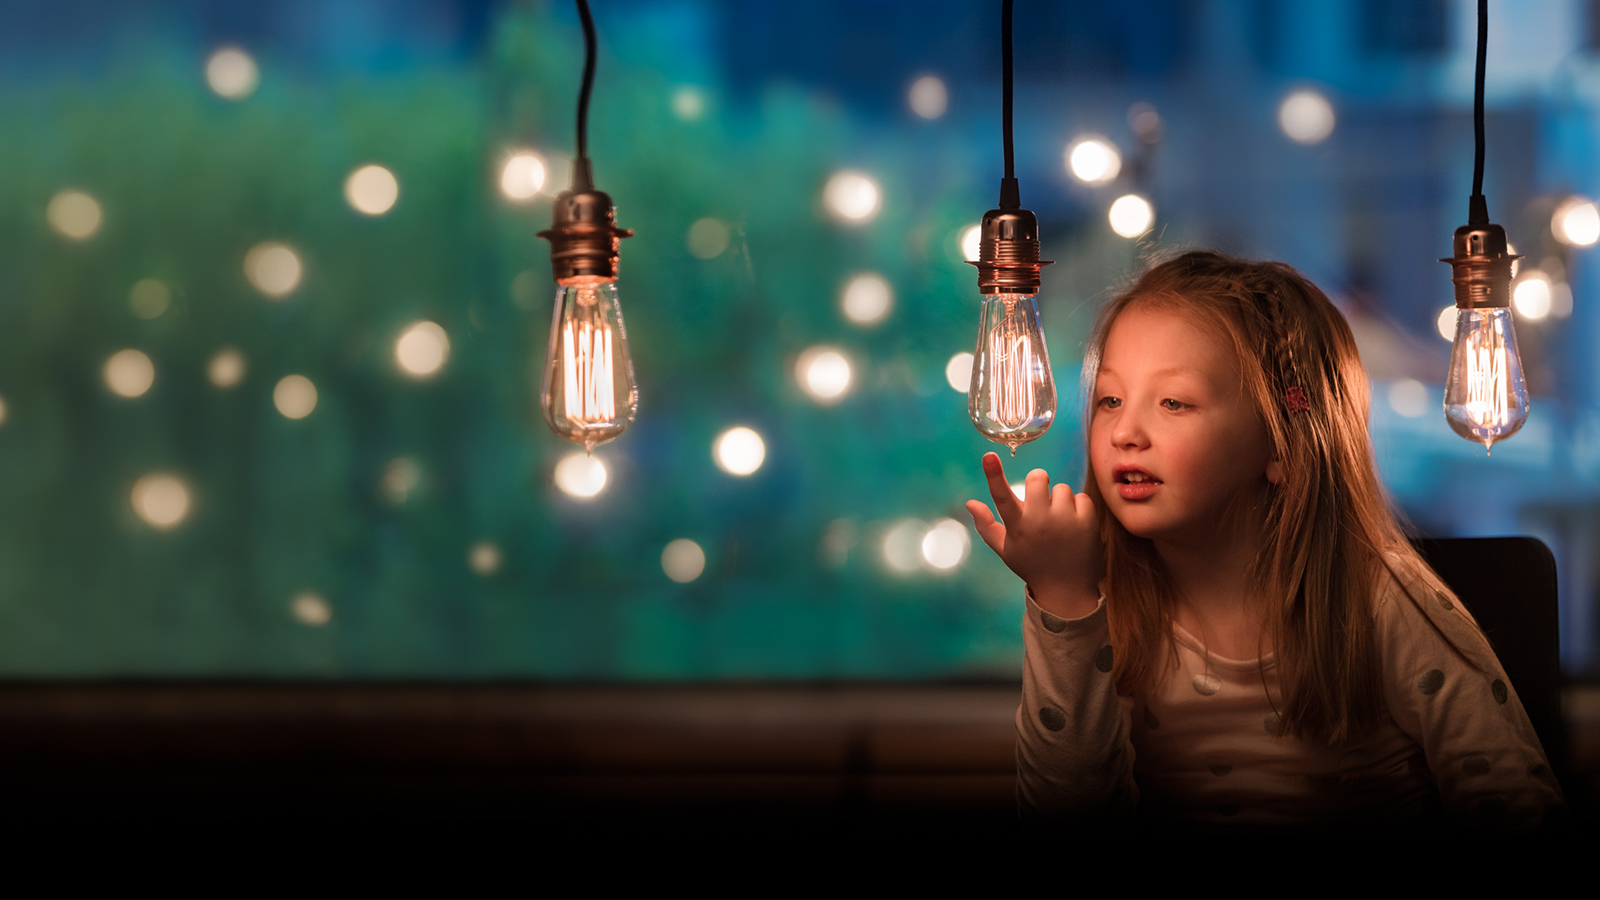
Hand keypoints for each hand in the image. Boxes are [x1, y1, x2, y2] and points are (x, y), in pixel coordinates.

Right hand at [965, 452, 1102, 619]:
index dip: (994, 474)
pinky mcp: (1087, 522)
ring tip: (1059, 523)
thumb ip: (986, 525)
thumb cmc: (1032, 565)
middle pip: (1038, 478)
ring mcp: (1065, 521)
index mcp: (1017, 527)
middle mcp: (1039, 521)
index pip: (1002, 497)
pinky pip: (1081, 498)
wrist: (1067, 589)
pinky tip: (1074, 526)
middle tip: (1040, 501)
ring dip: (1060, 501)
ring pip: (1061, 488)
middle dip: (1038, 483)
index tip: (989, 455)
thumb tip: (970, 502)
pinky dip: (1078, 509)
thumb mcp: (1005, 550)